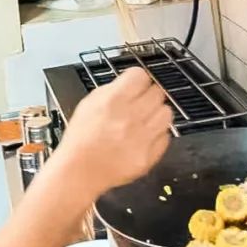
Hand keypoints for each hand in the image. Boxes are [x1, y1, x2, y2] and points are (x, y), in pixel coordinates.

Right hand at [54, 69, 172, 201]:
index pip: (141, 75)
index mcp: (114, 100)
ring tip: (146, 119)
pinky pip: (165, 137)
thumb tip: (132, 82)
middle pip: (157, 92)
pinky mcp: (149, 156)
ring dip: (157, 113)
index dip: (138, 79)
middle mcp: (130, 117)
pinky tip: (144, 136)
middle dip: (149, 95)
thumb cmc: (82, 137)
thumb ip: (113, 89)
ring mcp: (141, 138)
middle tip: (141, 103)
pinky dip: (157, 135)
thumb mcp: (90, 102)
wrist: (79, 171)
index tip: (136, 85)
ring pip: (166, 113)